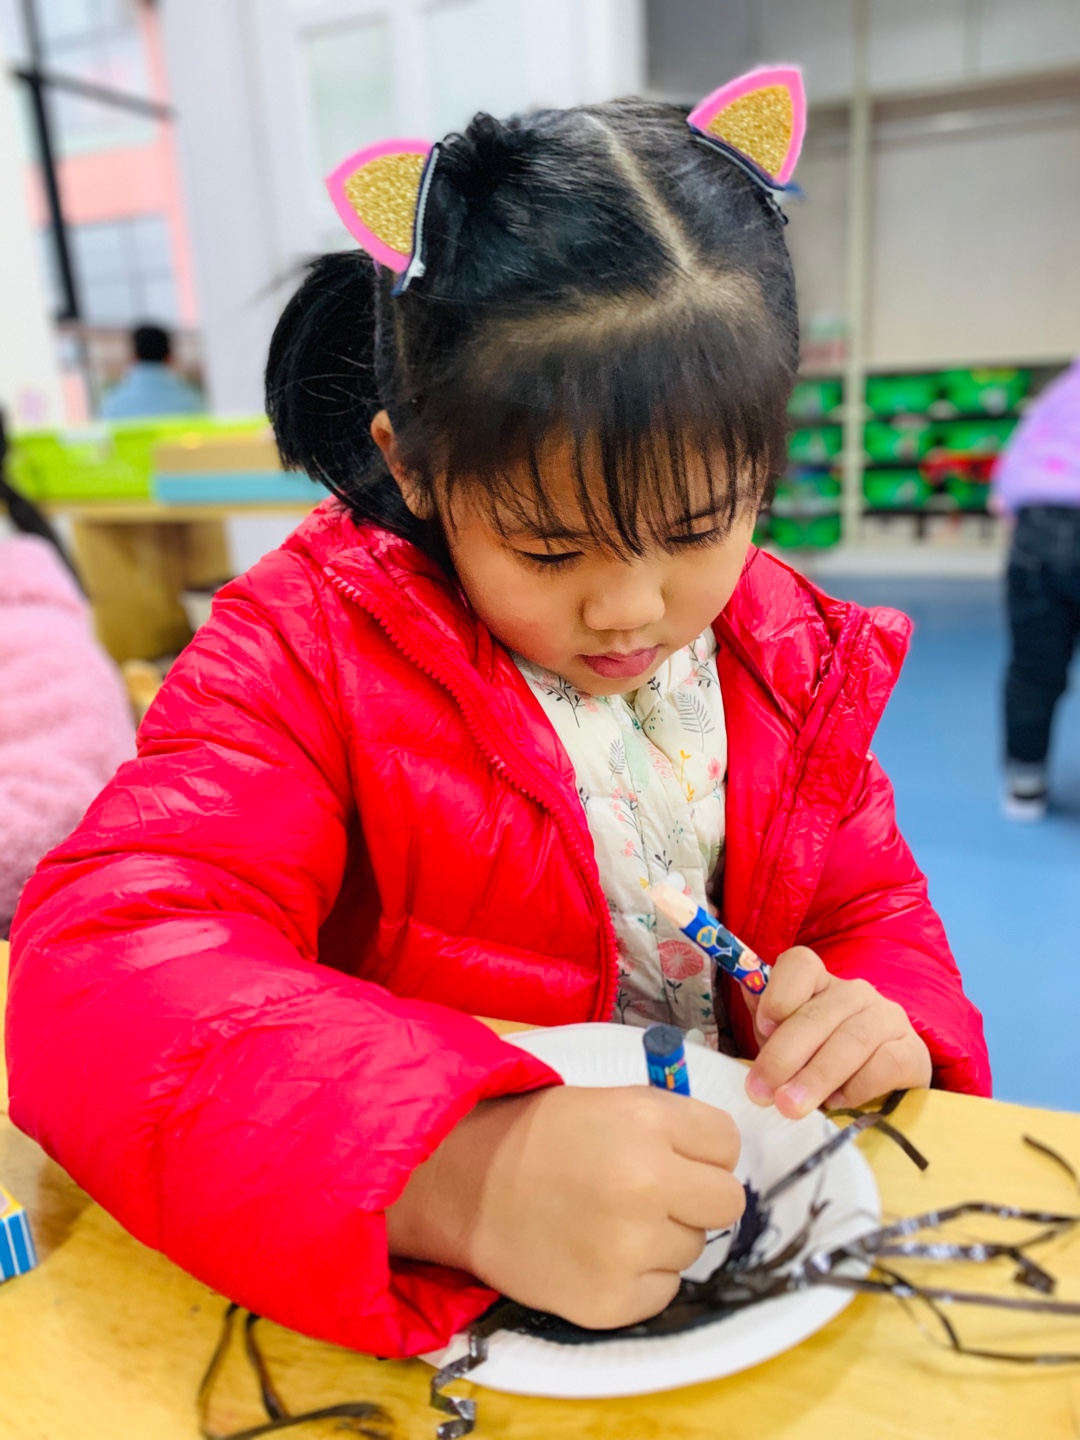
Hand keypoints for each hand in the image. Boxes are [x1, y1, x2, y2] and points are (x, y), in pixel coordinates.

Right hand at [385, 1085, 744, 1329]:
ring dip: (662, 1238)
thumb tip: (720, 1161)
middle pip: (727, 1202)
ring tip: (608, 1221)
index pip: (728, 1144)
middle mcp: (648, 1183)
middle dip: (696, 1198)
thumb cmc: (537, 1136)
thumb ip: (670, 1126)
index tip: (676, 1156)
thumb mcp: (609, 1103)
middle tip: (653, 1195)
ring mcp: (632, 1248)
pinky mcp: (613, 1301)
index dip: (703, 1151)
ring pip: (693, 1248)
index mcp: (647, 1121)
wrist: (463, 1185)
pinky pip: (663, 1290)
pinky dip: (639, 1277)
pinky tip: (597, 1253)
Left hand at [744, 946, 931, 1118]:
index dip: (779, 994)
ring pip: (851, 1040)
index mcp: (820, 982)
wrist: (880, 1094)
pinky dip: (857, 1086)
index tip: (762, 1028)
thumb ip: (767, 1026)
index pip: (800, 965)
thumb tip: (750, 998)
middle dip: (784, 1055)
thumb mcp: (788, 1044)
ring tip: (791, 1106)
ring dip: (816, 1076)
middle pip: (819, 1013)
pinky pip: (886, 1064)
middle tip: (762, 1092)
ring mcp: (889, 1018)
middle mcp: (856, 992)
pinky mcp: (914, 1053)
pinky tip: (837, 1104)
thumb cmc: (820, 1063)